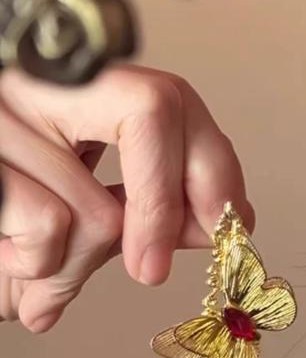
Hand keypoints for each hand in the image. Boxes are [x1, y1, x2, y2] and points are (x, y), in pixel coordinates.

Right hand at [0, 65, 253, 332]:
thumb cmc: (6, 238)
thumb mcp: (81, 219)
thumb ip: (147, 213)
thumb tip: (224, 222)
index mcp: (70, 98)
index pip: (167, 101)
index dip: (212, 165)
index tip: (230, 227)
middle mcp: (34, 86)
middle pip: (152, 109)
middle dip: (166, 206)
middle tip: (150, 271)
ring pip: (96, 204)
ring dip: (73, 267)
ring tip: (33, 270)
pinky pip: (45, 225)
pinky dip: (35, 270)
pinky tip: (6, 266)